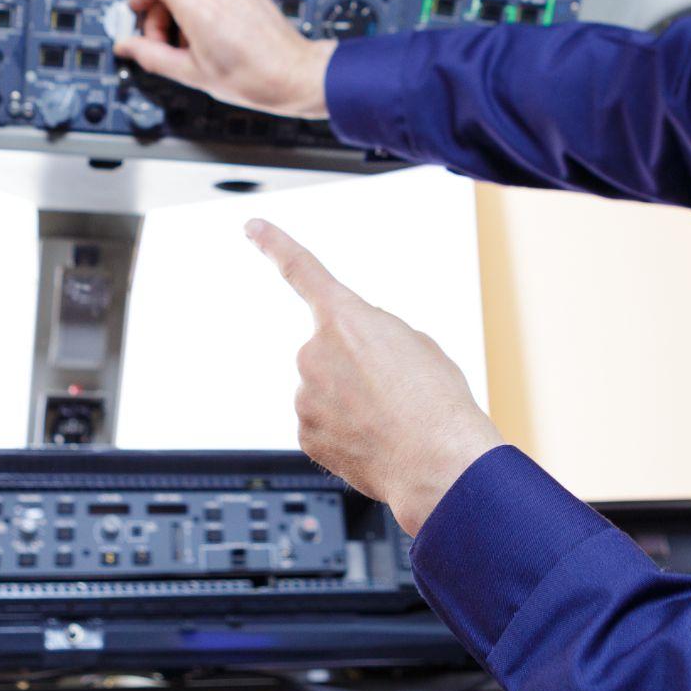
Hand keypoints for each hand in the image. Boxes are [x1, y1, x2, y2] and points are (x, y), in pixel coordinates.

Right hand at [113, 0, 337, 117]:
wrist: (296, 76)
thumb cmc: (254, 78)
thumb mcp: (193, 74)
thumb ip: (153, 56)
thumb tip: (127, 47)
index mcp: (201, 8)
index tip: (140, 13)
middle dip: (162, 16)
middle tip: (168, 47)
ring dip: (185, 16)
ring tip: (196, 48)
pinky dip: (207, 13)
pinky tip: (216, 40)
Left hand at [247, 218, 504, 535]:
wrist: (438, 463)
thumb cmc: (437, 402)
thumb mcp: (416, 344)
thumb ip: (375, 331)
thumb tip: (355, 346)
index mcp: (344, 318)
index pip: (301, 269)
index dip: (274, 244)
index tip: (252, 227)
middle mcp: (313, 352)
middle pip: (328, 349)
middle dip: (354, 365)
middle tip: (393, 388)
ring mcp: (304, 396)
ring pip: (326, 389)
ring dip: (352, 400)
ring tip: (390, 418)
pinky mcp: (305, 433)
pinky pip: (323, 423)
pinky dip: (345, 430)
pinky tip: (374, 439)